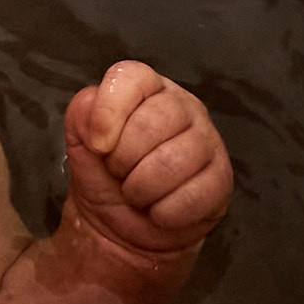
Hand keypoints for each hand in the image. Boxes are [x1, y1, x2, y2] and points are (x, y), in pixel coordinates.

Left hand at [63, 61, 231, 255]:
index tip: (97, 144)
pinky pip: (194, 196)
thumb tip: (98, 117)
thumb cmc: (103, 175)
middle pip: (154, 121)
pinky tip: (158, 210)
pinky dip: (165, 212)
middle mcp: (182, 106)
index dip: (109, 111)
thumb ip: (83, 114)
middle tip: (117, 172)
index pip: (133, 77)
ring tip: (136, 193)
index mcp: (146, 89)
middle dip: (124, 158)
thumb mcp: (81, 141)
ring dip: (142, 188)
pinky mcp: (222, 178)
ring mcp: (208, 140)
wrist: (120, 226)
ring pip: (174, 161)